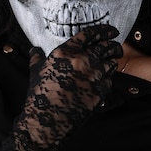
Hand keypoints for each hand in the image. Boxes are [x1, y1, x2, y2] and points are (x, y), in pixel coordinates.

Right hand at [25, 23, 122, 140]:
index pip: (90, 34)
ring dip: (112, 63)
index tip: (111, 31)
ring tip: (110, 64)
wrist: (47, 120)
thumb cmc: (40, 95)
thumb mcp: (36, 72)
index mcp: (66, 52)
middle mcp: (83, 60)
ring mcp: (93, 75)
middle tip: (116, 48)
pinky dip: (107, 80)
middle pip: (106, 46)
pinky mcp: (99, 91)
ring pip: (111, 63)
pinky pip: (109, 81)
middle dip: (114, 46)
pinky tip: (102, 82)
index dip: (104, 30)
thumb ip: (37, 58)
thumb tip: (34, 50)